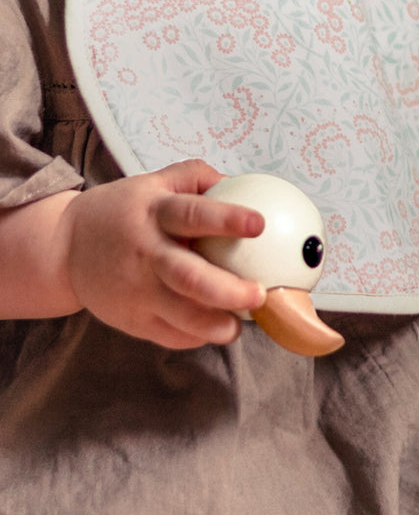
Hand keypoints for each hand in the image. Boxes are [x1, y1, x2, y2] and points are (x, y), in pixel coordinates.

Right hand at [62, 159, 266, 348]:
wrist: (62, 248)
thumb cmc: (122, 213)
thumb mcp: (152, 184)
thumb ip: (194, 178)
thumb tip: (240, 182)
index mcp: (154, 213)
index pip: (192, 214)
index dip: (226, 219)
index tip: (259, 223)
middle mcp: (145, 252)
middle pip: (190, 277)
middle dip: (229, 290)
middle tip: (259, 293)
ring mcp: (136, 290)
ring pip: (182, 315)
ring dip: (216, 325)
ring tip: (238, 325)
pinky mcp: (132, 319)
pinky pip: (171, 335)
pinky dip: (197, 337)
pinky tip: (214, 329)